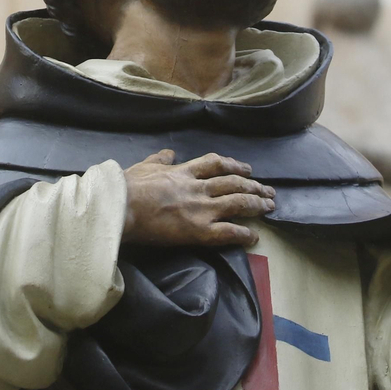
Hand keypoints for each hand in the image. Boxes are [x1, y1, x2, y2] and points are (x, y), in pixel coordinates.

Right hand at [122, 151, 275, 246]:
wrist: (120, 206)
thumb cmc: (126, 187)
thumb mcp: (143, 166)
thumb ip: (159, 159)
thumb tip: (168, 153)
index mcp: (183, 172)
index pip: (216, 164)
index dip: (235, 166)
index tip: (247, 170)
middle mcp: (197, 188)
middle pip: (233, 183)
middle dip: (254, 187)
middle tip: (269, 191)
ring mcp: (200, 209)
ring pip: (237, 203)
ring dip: (256, 204)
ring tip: (270, 207)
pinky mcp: (198, 230)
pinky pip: (228, 232)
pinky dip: (244, 234)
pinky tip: (253, 237)